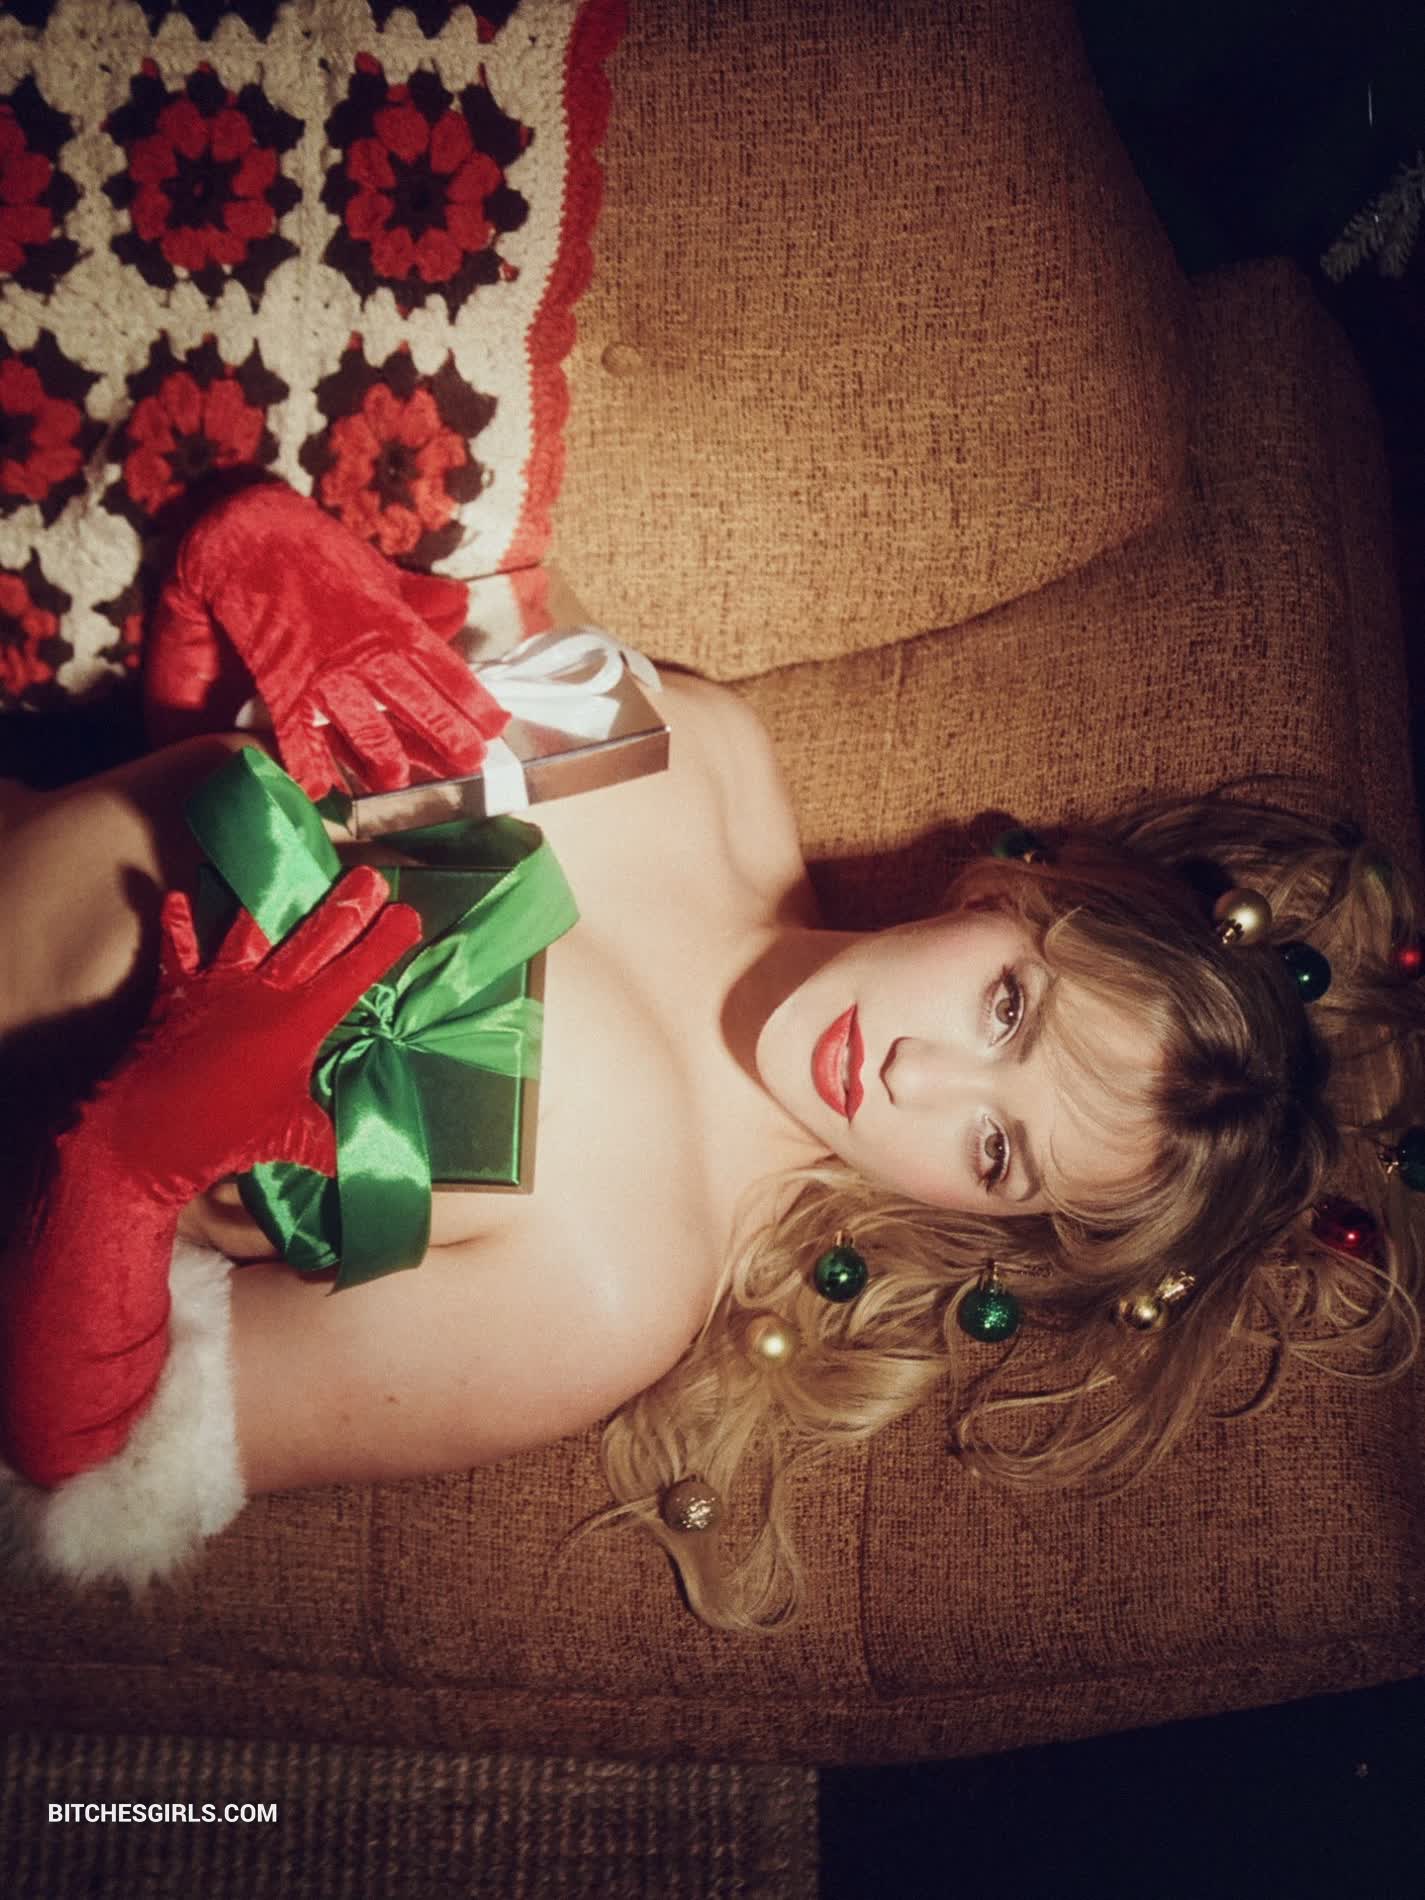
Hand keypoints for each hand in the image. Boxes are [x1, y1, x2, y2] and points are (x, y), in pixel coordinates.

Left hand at [92, 867, 421, 1204]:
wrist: (144, 1136)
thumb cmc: (223, 1136)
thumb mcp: (287, 1140)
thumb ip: (325, 1143)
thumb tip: (354, 1165)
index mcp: (299, 1023)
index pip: (353, 975)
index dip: (384, 944)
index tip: (409, 914)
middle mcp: (262, 993)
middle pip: (312, 939)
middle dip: (346, 907)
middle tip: (370, 878)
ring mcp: (217, 986)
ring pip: (249, 929)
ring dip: (269, 901)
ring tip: (284, 869)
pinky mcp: (176, 992)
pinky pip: (178, 951)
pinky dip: (178, 926)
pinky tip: (176, 898)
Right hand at [145, 482, 508, 796]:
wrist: (246, 530)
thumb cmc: (315, 548)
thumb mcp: (376, 571)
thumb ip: (418, 597)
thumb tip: (460, 604)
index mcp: (392, 622)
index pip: (443, 667)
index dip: (471, 699)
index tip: (497, 726)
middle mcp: (364, 651)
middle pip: (414, 700)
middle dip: (444, 734)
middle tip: (470, 764)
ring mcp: (323, 669)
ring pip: (362, 722)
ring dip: (382, 755)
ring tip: (398, 782)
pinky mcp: (282, 680)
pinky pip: (297, 730)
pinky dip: (307, 762)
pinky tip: (321, 792)